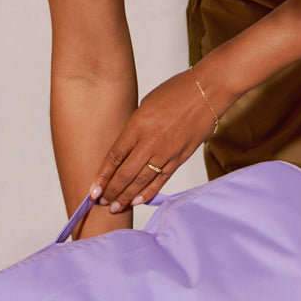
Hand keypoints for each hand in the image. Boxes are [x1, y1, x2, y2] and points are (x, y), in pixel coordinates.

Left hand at [89, 68, 220, 212]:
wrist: (208, 92)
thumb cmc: (177, 92)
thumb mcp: (146, 105)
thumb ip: (135, 128)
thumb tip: (126, 149)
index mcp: (137, 125)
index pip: (114, 157)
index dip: (102, 176)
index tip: (93, 190)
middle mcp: (150, 142)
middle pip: (125, 174)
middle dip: (111, 191)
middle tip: (101, 202)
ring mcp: (165, 152)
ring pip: (141, 181)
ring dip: (126, 197)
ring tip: (115, 208)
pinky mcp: (179, 159)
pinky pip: (160, 180)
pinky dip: (148, 193)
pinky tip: (137, 202)